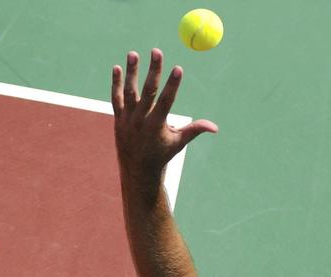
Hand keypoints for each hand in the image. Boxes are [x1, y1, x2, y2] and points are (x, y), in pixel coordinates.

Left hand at [111, 49, 217, 183]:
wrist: (137, 171)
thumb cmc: (162, 155)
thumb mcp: (178, 142)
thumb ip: (195, 130)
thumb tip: (215, 128)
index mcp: (157, 126)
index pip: (166, 101)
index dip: (173, 85)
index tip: (178, 68)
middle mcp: (141, 121)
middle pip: (147, 91)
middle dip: (153, 71)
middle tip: (157, 51)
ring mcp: (128, 120)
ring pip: (129, 92)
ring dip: (131, 72)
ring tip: (133, 53)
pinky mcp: (118, 119)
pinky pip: (116, 98)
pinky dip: (116, 84)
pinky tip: (117, 68)